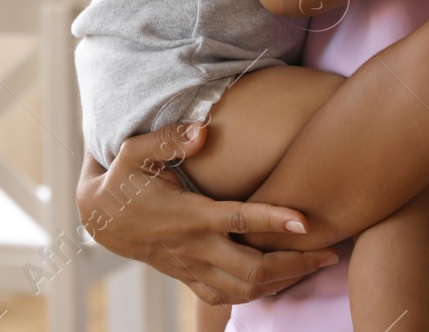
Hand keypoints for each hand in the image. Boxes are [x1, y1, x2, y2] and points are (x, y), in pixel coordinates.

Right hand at [75, 122, 340, 305]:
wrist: (98, 217)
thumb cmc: (122, 179)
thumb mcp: (135, 151)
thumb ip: (170, 139)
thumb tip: (204, 130)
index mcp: (188, 215)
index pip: (238, 221)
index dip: (273, 221)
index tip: (305, 221)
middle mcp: (194, 247)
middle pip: (253, 269)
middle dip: (296, 264)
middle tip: (330, 253)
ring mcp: (191, 267)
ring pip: (245, 290)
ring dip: (284, 282)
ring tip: (314, 266)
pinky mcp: (188, 277)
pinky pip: (227, 298)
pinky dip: (257, 294)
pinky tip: (278, 281)